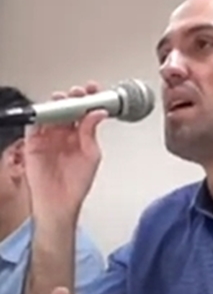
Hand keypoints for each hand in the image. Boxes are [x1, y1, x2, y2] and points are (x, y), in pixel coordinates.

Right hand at [24, 82, 106, 219]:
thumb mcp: (91, 155)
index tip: (94, 89)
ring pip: (52, 114)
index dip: (89, 99)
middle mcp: (65, 134)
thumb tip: (97, 113)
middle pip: (68, 109)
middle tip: (78, 93)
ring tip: (64, 99)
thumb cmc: (77, 184)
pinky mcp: (34, 144)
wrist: (60, 204)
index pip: (85, 111)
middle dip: (73, 98)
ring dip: (57, 105)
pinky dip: (40, 117)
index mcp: (81, 135)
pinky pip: (34, 127)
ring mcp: (49, 138)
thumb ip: (90, 132)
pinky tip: (47, 112)